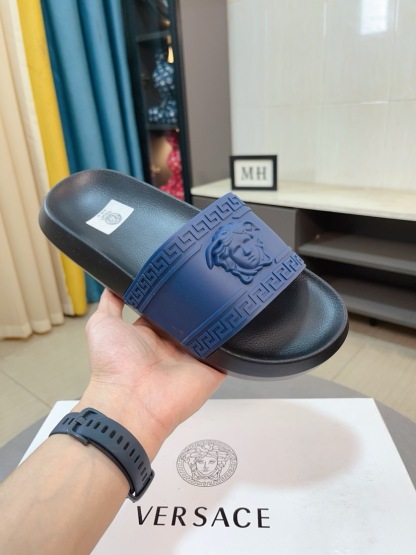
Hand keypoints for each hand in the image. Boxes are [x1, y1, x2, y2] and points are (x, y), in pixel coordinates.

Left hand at [77, 289, 225, 459]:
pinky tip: (235, 319)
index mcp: (149, 335)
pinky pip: (229, 351)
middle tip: (204, 279)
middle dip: (196, 301)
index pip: (165, 308)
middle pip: (190, 317)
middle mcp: (172, 346)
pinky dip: (233, 339)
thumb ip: (110, 302)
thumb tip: (113, 281)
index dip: (171, 291)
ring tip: (224, 292)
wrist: (131, 401)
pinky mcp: (212, 370)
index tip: (179, 272)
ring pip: (211, 331)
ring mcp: (193, 358)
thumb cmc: (113, 367)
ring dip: (216, 316)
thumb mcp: (102, 325)